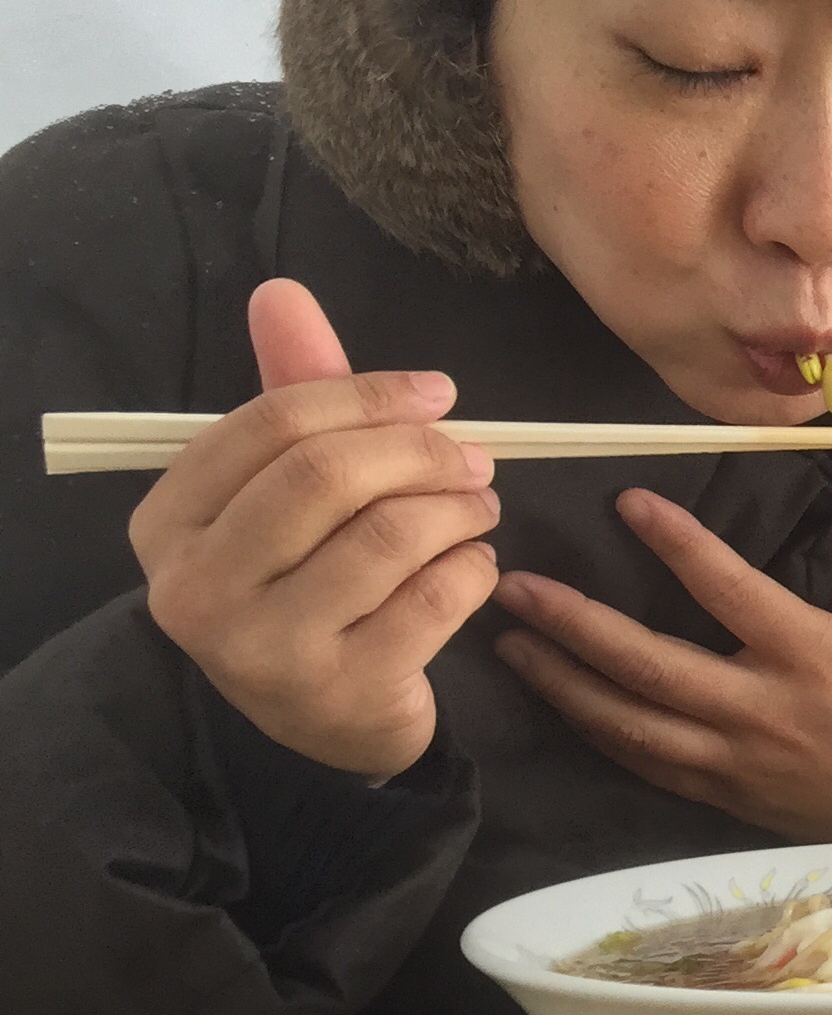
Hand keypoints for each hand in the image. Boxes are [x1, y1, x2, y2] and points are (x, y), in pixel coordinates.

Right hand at [128, 280, 501, 780]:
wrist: (323, 723)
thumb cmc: (305, 584)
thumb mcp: (285, 489)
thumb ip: (292, 393)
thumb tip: (282, 291)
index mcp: (167, 522)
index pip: (272, 424)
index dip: (368, 394)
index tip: (438, 393)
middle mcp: (196, 588)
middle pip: (328, 475)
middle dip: (421, 451)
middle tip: (475, 455)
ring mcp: (263, 648)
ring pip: (390, 534)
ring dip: (460, 507)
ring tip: (480, 507)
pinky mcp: (340, 692)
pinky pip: (435, 597)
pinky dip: (474, 568)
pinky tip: (474, 566)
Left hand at [489, 479, 831, 838]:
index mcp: (820, 660)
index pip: (733, 594)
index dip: (679, 546)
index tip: (628, 502)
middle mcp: (766, 711)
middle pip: (651, 666)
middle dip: (575, 625)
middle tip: (516, 584)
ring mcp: (736, 760)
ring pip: (631, 722)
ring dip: (563, 681)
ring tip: (507, 641)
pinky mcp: (722, 794)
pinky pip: (644, 762)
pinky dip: (594, 730)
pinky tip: (557, 697)